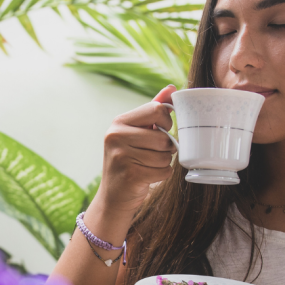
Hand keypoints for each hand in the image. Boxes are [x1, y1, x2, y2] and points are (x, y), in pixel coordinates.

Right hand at [93, 84, 177, 214]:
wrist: (113, 196)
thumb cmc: (129, 159)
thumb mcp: (136, 132)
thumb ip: (153, 110)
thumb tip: (171, 88)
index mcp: (119, 122)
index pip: (157, 109)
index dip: (167, 122)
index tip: (161, 130)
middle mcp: (116, 136)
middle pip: (163, 136)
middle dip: (167, 147)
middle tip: (155, 153)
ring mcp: (121, 156)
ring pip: (165, 155)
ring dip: (164, 163)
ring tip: (149, 165)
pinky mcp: (131, 175)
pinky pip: (164, 171)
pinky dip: (162, 175)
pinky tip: (148, 176)